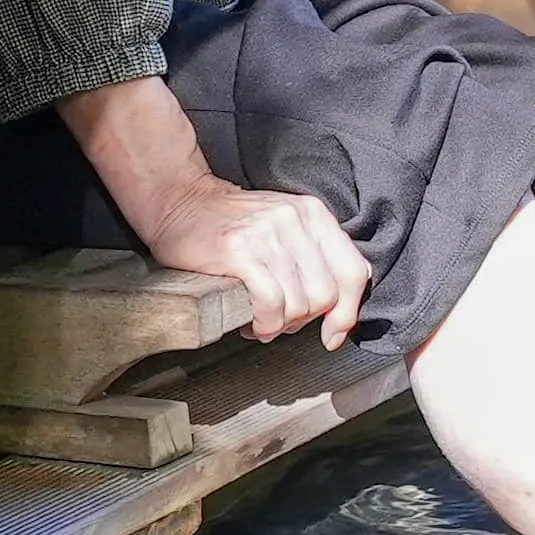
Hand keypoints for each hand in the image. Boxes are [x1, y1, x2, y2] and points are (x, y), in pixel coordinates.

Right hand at [142, 177, 374, 347]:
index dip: (347, 312)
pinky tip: (253, 322)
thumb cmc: (230, 222)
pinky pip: (271, 303)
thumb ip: (315, 258)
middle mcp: (296, 221)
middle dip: (304, 321)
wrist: (180, 201)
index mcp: (314, 215)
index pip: (354, 272)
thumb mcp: (285, 228)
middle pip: (326, 296)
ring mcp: (269, 235)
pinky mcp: (241, 251)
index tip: (333, 334)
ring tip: (262, 321)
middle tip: (281, 322)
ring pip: (300, 304)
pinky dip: (265, 323)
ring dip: (280, 326)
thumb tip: (337, 311)